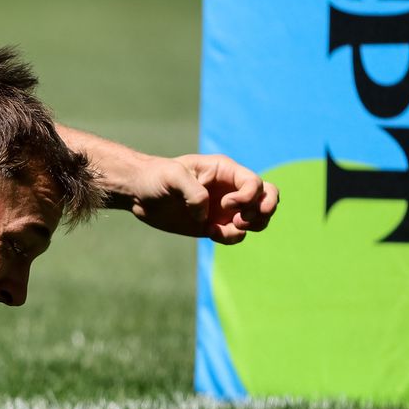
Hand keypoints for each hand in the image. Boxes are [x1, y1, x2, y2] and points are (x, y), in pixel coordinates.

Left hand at [126, 153, 278, 244]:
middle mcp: (230, 189)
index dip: (249, 197)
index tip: (226, 203)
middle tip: (240, 220)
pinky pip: (236, 235)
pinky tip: (210, 233)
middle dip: (263, 212)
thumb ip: (193, 192)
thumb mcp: (173, 176)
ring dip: (248, 228)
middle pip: (269, 198)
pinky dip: (230, 238)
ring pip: (258, 220)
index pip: (256, 183)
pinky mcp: (215, 225)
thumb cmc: (156, 176)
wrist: (139, 193)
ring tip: (226, 228)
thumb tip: (207, 216)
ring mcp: (225, 209)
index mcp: (225, 171)